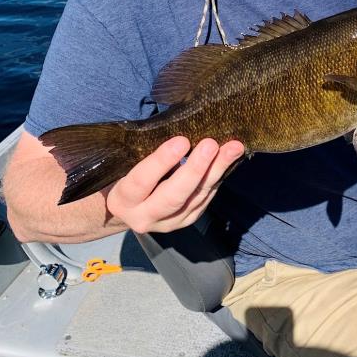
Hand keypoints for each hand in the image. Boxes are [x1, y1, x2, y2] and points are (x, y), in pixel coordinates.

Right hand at [105, 137, 243, 233]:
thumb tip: (179, 133)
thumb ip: (146, 154)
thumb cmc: (124, 175)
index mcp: (123, 199)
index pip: (142, 181)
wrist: (127, 209)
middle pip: (173, 196)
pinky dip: (217, 178)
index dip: (162, 161)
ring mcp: (168, 223)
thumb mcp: (126, 166)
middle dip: (195, 169)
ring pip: (195, 198)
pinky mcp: (186, 221)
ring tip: (233, 148)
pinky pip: (204, 200)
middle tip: (211, 144)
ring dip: (216, 171)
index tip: (182, 141)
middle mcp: (144, 217)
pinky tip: (228, 160)